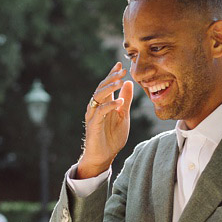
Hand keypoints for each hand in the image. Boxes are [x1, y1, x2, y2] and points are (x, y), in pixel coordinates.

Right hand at [78, 61, 133, 178]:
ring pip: (98, 97)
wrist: (103, 156)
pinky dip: (110, 106)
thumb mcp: (123, 116)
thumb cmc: (112, 137)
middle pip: (101, 88)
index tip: (120, 65)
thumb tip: (128, 83)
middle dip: (111, 78)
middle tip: (121, 70)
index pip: (106, 85)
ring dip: (109, 88)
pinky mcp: (93, 125)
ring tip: (120, 81)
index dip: (112, 75)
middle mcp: (96, 107)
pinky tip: (119, 102)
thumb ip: (125, 100)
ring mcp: (93, 116)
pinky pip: (101, 112)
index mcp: (103, 104)